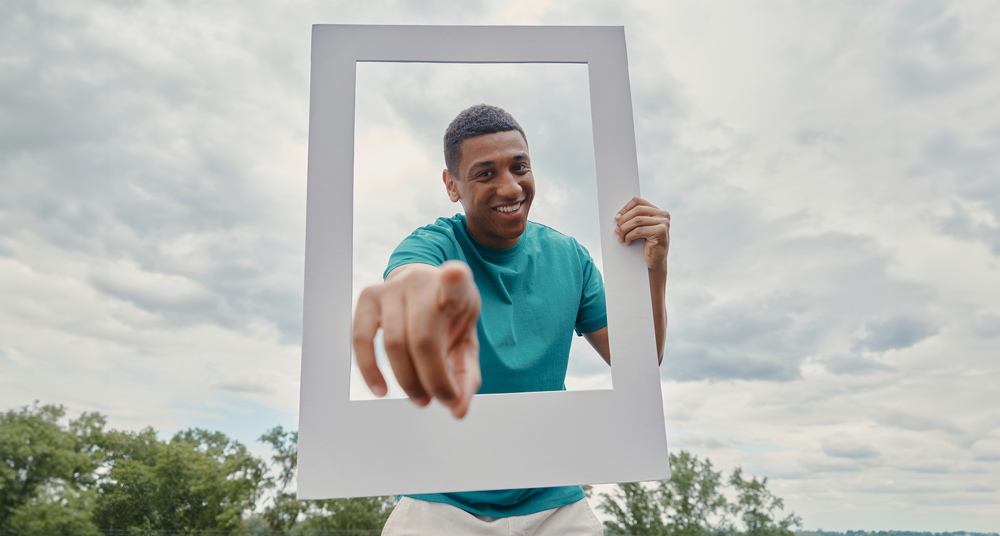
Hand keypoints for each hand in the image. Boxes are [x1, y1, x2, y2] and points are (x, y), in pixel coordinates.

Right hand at [352, 261, 481, 418]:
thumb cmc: (448, 318)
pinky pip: (360, 337)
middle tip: (438, 400)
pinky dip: (369, 368)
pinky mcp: (368, 296)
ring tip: (420, 399)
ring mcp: (392, 287)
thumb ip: (466, 374)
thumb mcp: (466, 340)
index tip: (455, 274)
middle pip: (422, 339)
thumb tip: (457, 411)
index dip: (454, 277)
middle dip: (431, 379)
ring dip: (406, 380)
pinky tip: (381, 389)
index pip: (456, 280)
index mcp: (455, 287)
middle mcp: (421, 281)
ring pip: (393, 343)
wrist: (425, 290)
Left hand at [614, 196, 670, 271]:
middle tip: (616, 229)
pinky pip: (639, 231)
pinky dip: (629, 236)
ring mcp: (664, 223)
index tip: (617, 217)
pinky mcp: (661, 232)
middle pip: (637, 210)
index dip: (625, 208)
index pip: (638, 201)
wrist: (656, 263)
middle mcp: (663, 215)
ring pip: (637, 220)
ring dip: (624, 229)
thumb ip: (635, 220)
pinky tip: (628, 242)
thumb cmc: (647, 246)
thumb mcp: (641, 229)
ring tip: (620, 237)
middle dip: (623, 220)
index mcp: (658, 211)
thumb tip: (618, 217)